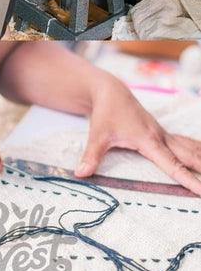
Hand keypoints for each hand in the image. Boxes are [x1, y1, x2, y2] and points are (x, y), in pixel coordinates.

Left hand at [76, 79, 200, 193]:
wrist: (111, 92)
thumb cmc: (105, 113)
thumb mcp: (97, 135)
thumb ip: (91, 156)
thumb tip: (81, 174)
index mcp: (149, 140)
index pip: (172, 164)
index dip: (187, 178)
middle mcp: (161, 137)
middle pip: (189, 156)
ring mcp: (163, 134)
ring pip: (190, 148)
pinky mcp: (162, 132)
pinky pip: (186, 142)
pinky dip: (197, 149)